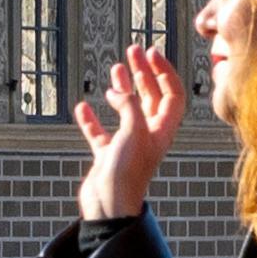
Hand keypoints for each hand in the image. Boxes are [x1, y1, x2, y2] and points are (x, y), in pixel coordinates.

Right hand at [73, 43, 183, 224]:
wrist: (109, 207)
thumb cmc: (127, 174)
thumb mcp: (134, 133)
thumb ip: (130, 107)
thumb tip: (117, 91)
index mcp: (163, 130)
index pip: (172, 93)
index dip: (164, 71)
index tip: (151, 53)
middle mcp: (148, 135)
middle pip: (151, 96)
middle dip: (143, 72)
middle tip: (134, 50)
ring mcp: (128, 145)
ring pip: (127, 110)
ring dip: (122, 89)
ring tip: (115, 69)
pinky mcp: (108, 155)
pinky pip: (100, 132)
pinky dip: (92, 118)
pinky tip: (84, 106)